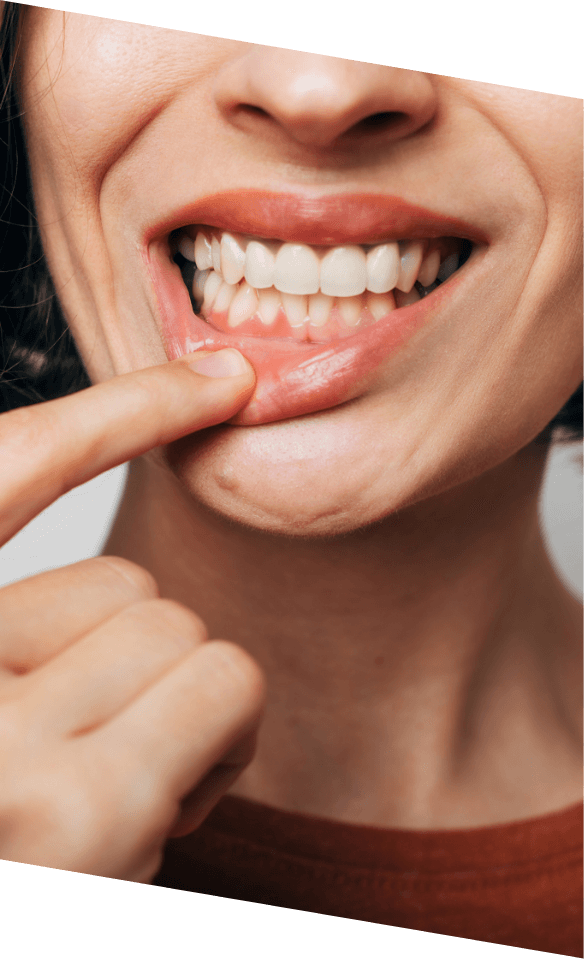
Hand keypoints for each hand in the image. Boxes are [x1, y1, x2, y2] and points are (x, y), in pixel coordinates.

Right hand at [0, 352, 265, 882]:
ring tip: (119, 788)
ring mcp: (0, 745)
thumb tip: (164, 520)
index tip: (217, 380)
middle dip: (139, 665)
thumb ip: (40, 631)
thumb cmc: (28, 827)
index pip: (9, 472)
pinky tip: (156, 815)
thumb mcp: (12, 712)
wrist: (12, 906)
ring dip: (182, 709)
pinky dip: (223, 743)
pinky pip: (225, 684)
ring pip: (181, 627)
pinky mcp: (91, 802)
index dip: (117, 415)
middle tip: (93, 755)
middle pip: (125, 579)